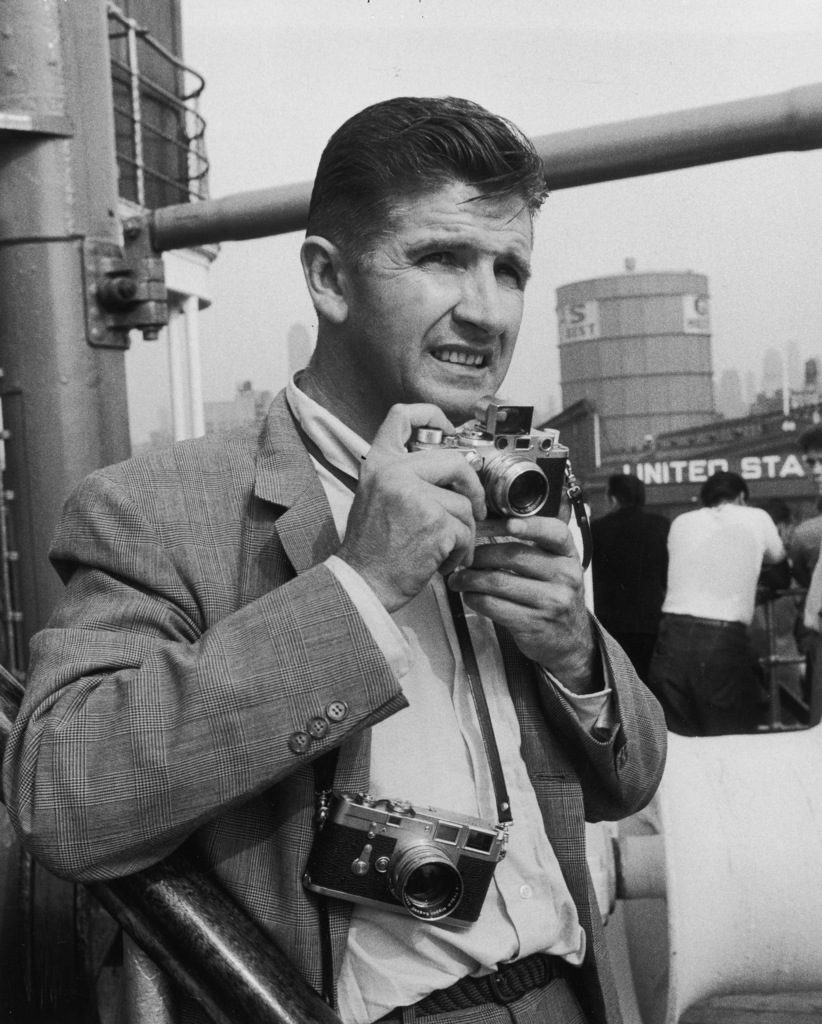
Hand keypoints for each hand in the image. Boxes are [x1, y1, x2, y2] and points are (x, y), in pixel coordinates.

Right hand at [337, 404, 486, 612]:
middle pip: (453, 461)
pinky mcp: (435, 522)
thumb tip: (448, 468)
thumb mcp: (375, 496)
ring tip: (445, 547)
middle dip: (471, 487)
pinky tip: (443, 560)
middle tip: (474, 506)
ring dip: (463, 531)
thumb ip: (404, 476)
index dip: (431, 415)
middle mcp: (395, 473)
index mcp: (380, 464)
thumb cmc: (372, 549)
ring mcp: (416, 496)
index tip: (447, 430)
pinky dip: (461, 551)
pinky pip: (466, 531)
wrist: (363, 583)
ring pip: (463, 504)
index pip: (402, 415)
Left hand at [447, 515, 595, 690]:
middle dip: (480, 555)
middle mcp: (565, 577)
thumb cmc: (554, 596)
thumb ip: (533, 548)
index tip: (508, 524)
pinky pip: (493, 605)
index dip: (531, 526)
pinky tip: (470, 595)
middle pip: (514, 555)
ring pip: (498, 581)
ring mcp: (551, 602)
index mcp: (569, 556)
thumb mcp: (556, 568)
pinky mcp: (533, 624)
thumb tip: (487, 529)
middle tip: (464, 557)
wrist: (569, 641)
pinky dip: (474, 598)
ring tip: (458, 578)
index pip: (555, 533)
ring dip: (470, 578)